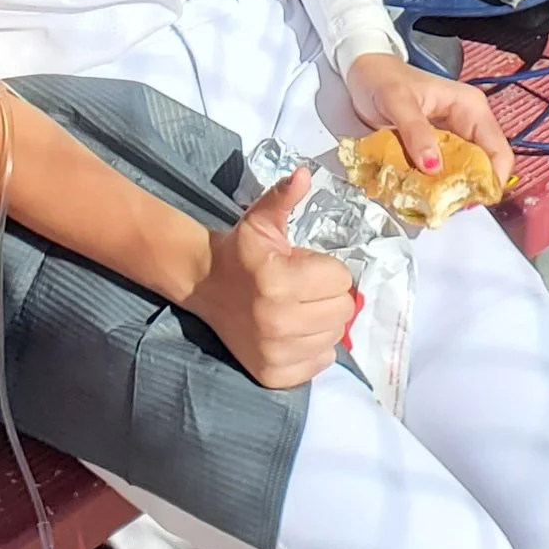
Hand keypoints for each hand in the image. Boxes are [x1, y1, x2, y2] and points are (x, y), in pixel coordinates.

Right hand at [184, 170, 357, 390]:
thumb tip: (304, 173)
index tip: (303, 266)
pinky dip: (313, 347)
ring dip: (322, 321)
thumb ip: (285, 197)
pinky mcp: (273, 375)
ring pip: (335, 337)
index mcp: (278, 281)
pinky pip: (320, 362)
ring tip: (298, 308)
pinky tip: (293, 331)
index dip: (326, 269)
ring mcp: (276, 353)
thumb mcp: (262, 220)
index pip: (341, 279)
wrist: (205, 285)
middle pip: (343, 311)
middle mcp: (278, 322)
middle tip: (304, 288)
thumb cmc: (242, 251)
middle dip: (328, 295)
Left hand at [344, 51, 512, 186]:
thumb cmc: (381, 79)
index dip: (491, 180)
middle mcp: (468, 123)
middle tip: (446, 205)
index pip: (499, 151)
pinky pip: (445, 172)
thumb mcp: (397, 100)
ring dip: (450, 189)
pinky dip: (436, 184)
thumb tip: (434, 167)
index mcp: (471, 108)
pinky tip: (422, 191)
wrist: (363, 72)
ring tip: (431, 201)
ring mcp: (454, 137)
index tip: (470, 201)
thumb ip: (415, 131)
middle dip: (469, 189)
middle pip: (484, 167)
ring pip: (464, 173)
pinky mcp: (437, 148)